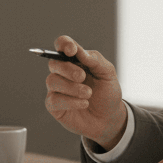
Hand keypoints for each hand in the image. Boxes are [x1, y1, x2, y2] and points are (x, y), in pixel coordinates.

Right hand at [43, 35, 126, 150]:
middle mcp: (63, 73)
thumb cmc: (107, 93)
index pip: (62, 45)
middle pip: (54, 63)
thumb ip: (95, 60)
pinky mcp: (54, 106)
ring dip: (71, 87)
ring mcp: (57, 89)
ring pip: (52, 81)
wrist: (110, 118)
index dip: (64, 44)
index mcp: (75, 60)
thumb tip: (79, 52)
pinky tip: (84, 103)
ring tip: (88, 94)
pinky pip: (54, 99)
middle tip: (82, 77)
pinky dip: (70, 101)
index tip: (72, 50)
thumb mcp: (107, 74)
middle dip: (68, 69)